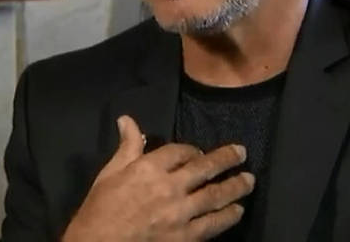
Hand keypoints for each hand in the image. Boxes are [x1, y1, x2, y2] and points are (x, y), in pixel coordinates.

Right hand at [62, 115, 253, 240]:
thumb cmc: (100, 210)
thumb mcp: (109, 174)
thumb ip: (127, 147)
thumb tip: (127, 120)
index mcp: (149, 168)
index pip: (179, 151)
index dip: (192, 150)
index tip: (199, 153)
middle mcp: (169, 187)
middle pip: (205, 168)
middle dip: (227, 159)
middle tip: (241, 153)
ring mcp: (179, 214)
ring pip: (215, 196)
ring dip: (235, 186)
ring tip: (249, 180)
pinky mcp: (184, 238)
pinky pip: (212, 225)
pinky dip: (228, 217)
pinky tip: (237, 211)